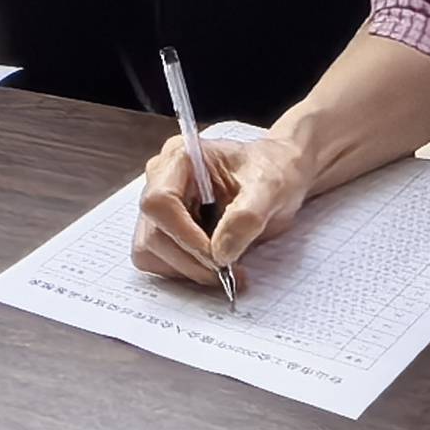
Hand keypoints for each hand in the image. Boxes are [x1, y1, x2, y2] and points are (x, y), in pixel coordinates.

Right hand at [132, 127, 309, 291]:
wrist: (278, 175)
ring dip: (188, 269)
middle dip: (191, 260)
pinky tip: (215, 264)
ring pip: (151, 251)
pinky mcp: (165, 229)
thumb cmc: (272, 171)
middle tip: (229, 272)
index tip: (218, 258)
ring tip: (227, 268)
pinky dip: (186, 271)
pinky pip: (159, 260)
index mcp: (180, 158)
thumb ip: (246, 217)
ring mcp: (160, 206)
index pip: (160, 202)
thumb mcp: (270, 189)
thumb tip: (220, 253)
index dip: (184, 235)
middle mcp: (161, 180)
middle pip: (153, 233)